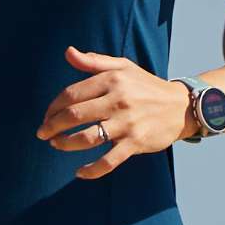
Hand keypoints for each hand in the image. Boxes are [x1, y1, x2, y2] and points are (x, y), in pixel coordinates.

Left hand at [37, 48, 191, 178]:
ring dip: (65, 144)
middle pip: (74, 115)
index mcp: (112, 80)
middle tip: (43, 133)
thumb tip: (68, 52)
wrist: (181, 107)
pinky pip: (109, 161)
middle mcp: (118, 100)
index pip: (71, 94)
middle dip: (52, 126)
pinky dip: (92, 170)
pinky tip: (79, 172)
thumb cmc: (147, 86)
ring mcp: (127, 123)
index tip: (47, 116)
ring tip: (56, 145)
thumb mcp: (123, 67)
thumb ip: (94, 61)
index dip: (53, 107)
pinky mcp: (136, 143)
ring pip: (87, 138)